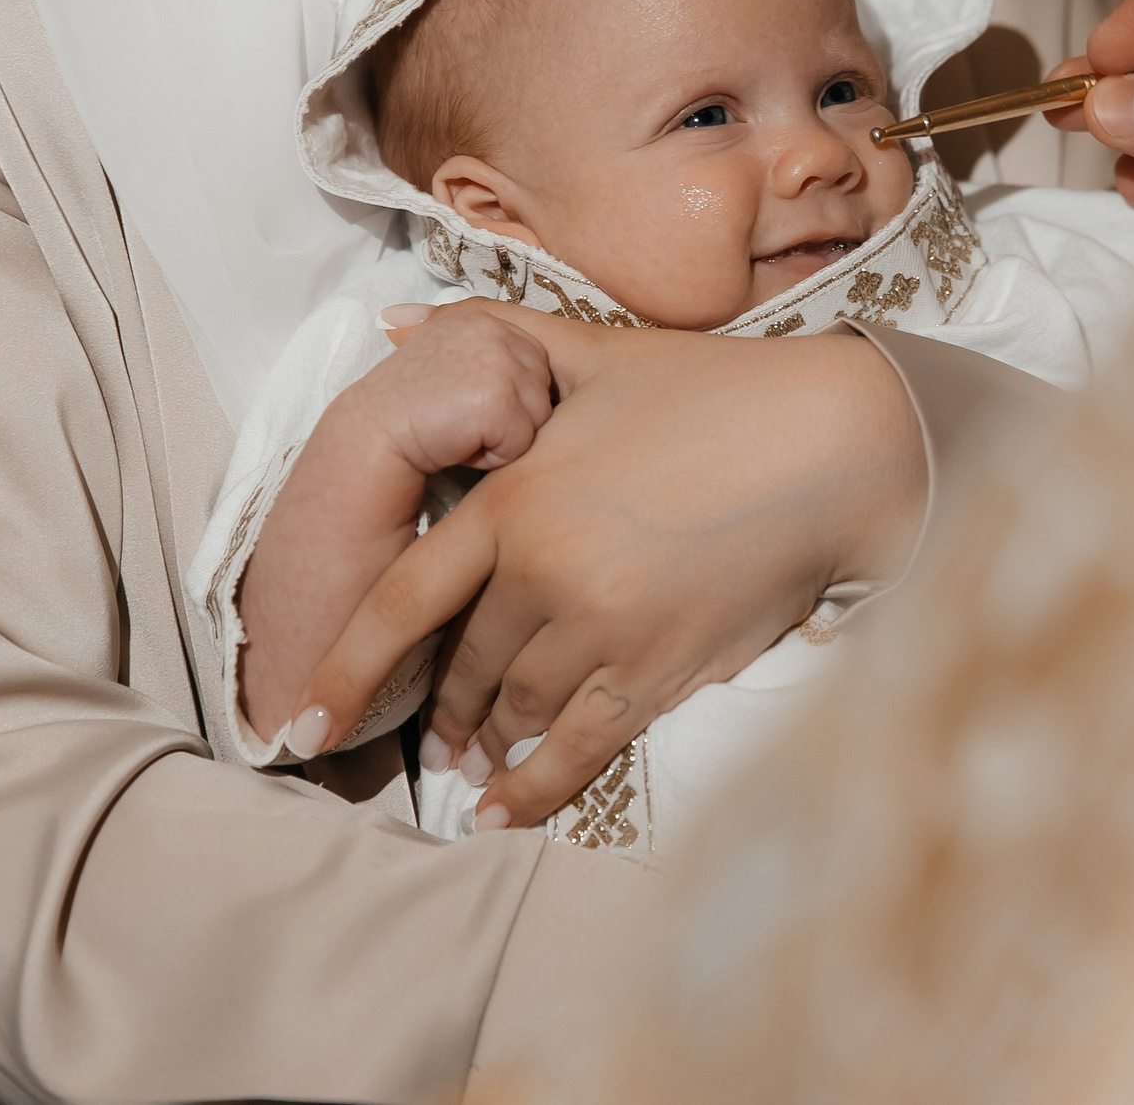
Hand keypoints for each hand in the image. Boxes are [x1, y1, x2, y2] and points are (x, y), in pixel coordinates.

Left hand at [281, 301, 924, 831]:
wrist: (832, 447)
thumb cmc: (716, 390)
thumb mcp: (598, 354)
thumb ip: (495, 339)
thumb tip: (394, 323)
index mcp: (517, 497)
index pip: (405, 602)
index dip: (346, 668)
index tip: (300, 720)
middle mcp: (547, 571)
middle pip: (463, 667)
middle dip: (441, 708)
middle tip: (425, 737)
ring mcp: (604, 628)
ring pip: (517, 710)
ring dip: (489, 742)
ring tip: (475, 760)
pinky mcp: (661, 669)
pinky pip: (580, 748)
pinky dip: (536, 788)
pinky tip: (504, 811)